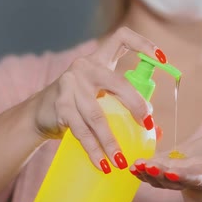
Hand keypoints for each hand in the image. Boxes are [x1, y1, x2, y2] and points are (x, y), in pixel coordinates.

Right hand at [28, 27, 166, 171]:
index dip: (143, 44)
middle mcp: (85, 67)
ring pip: (97, 115)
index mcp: (99, 59)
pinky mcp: (60, 105)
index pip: (121, 38)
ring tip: (122, 160)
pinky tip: (102, 163)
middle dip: (135, 105)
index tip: (163, 59)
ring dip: (111, 140)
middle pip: (117, 83)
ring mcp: (70, 85)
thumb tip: (156, 129)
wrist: (38, 114)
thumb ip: (124, 104)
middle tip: (148, 124)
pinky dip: (93, 149)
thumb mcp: (101, 96)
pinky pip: (81, 130)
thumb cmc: (79, 103)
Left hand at [128, 134, 201, 190]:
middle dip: (159, 173)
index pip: (193, 175)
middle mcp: (187, 177)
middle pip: (171, 178)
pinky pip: (151, 172)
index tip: (172, 171)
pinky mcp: (164, 168)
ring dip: (146, 173)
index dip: (182, 174)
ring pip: (158, 178)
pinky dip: (141, 170)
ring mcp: (174, 175)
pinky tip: (133, 165)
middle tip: (147, 167)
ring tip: (136, 165)